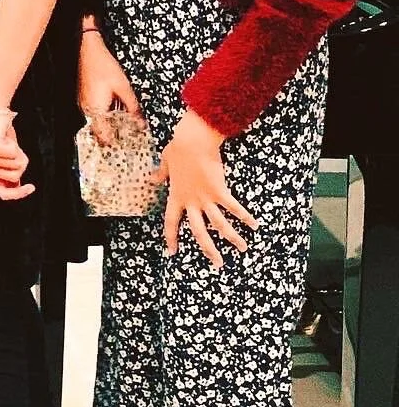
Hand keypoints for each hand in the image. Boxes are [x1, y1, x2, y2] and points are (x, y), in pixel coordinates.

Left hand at [0, 112, 35, 200]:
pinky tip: (7, 138)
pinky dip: (16, 146)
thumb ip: (11, 172)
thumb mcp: (8, 158)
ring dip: (19, 153)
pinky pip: (14, 154)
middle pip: (15, 177)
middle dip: (20, 163)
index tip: (32, 187)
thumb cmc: (3, 137)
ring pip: (17, 166)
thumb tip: (18, 187)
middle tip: (12, 150)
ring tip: (9, 143)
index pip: (4, 194)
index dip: (19, 194)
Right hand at [78, 30, 141, 135]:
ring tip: (123, 126)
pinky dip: (103, 117)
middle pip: (98, 132)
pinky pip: (93, 113)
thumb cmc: (103, 66)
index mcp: (96, 109)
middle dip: (112, 137)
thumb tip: (141, 122)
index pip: (104, 136)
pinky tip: (114, 112)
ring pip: (95, 123)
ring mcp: (84, 104)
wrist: (88, 51)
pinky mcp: (84, 97)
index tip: (127, 146)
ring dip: (108, 127)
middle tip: (127, 138)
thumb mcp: (123, 87)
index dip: (116, 143)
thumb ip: (133, 107)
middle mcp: (87, 109)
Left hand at [160, 109, 256, 267]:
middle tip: (218, 264)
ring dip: (232, 237)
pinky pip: (233, 207)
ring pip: (219, 224)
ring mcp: (206, 198)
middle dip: (208, 250)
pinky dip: (245, 216)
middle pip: (199, 232)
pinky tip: (254, 225)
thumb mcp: (165, 162)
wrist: (192, 142)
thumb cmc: (178, 149)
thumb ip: (160, 174)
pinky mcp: (220, 191)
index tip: (171, 251)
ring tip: (244, 248)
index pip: (171, 222)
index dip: (171, 237)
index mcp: (176, 197)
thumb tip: (151, 179)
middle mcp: (191, 202)